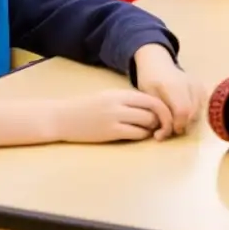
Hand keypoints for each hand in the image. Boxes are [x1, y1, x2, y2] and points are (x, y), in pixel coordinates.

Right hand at [52, 89, 174, 142]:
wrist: (62, 117)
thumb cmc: (87, 108)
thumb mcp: (109, 97)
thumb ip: (129, 101)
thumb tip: (153, 107)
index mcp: (121, 93)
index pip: (153, 99)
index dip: (164, 109)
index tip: (166, 116)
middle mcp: (120, 103)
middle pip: (155, 110)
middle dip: (163, 120)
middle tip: (162, 127)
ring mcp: (115, 117)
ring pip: (148, 123)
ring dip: (153, 129)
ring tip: (150, 131)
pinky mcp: (110, 132)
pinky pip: (136, 134)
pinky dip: (142, 135)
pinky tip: (139, 135)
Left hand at [134, 44, 204, 137]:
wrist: (157, 63)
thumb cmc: (149, 80)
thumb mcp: (148, 97)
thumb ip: (158, 115)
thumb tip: (163, 134)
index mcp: (172, 85)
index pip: (182, 111)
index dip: (177, 125)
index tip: (165, 132)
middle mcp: (189, 84)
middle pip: (192, 113)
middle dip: (181, 126)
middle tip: (168, 128)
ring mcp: (197, 85)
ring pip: (198, 112)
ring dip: (187, 122)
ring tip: (174, 120)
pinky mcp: (201, 87)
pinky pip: (201, 107)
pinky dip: (192, 114)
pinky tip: (182, 113)